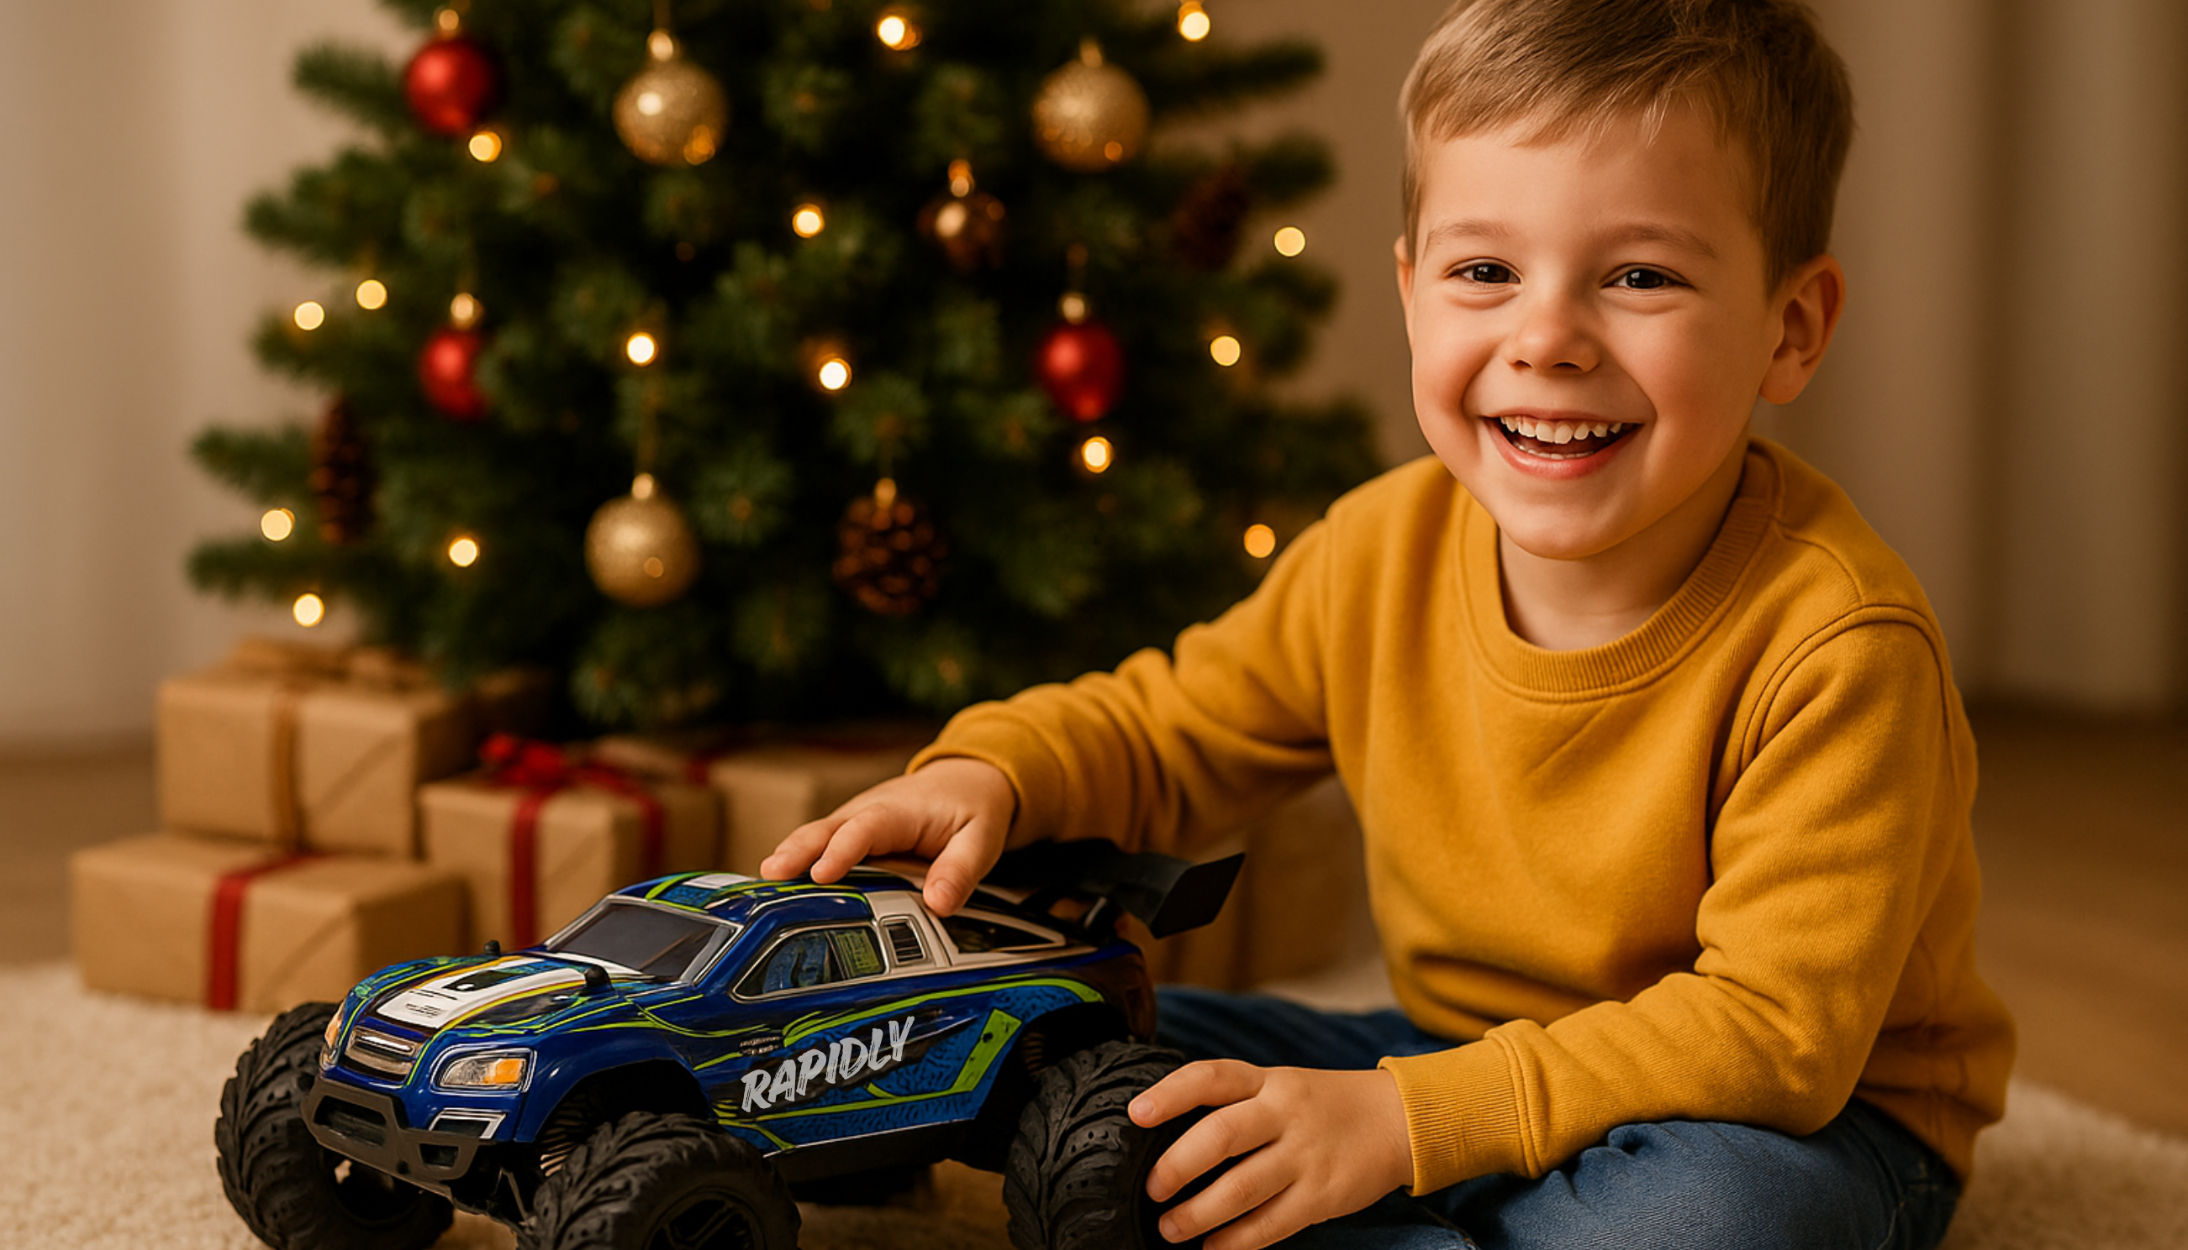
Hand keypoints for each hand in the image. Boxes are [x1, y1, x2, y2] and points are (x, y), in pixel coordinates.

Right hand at [758, 757, 1015, 915]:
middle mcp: (870, 810)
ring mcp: (855, 820)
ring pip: (817, 835)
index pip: (866, 828)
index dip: (843, 850)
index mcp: (900, 810)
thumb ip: (961, 870)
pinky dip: (798, 861)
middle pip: (827, 828)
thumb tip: (939, 904)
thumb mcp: (982, 839)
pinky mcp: (850, 832)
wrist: (966, 778)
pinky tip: (778, 888)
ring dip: (790, 855)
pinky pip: (821, 844)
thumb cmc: (973, 808)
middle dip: (798, 850)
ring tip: (763, 883)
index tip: (822, 873)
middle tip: (770, 873)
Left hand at [1130, 1061, 1412, 1249]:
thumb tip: (1166, 1136)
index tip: (1135, 1114)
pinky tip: (1214, 1249)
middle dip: (1178, 1165)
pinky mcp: (1323, 1194)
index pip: (1211, 1077)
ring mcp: (1305, 1154)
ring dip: (1199, 1213)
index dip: (1170, 1093)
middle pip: (1222, 1135)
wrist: (1397, 1119)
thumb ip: (1234, 1103)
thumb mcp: (1280, 1086)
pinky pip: (1272, 1223)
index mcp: (1267, 1080)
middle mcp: (1284, 1112)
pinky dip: (1238, 1241)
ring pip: (1242, 1187)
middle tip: (1151, 1188)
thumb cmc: (1321, 1106)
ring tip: (1171, 1229)